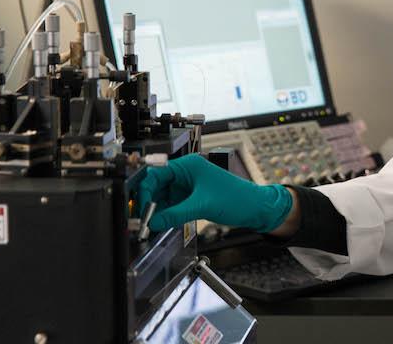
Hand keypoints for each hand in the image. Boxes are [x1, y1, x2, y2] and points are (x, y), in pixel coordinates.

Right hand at [136, 153, 292, 232]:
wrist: (254, 208)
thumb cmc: (237, 197)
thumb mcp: (203, 206)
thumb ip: (175, 214)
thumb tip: (153, 221)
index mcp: (188, 166)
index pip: (156, 174)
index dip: (145, 190)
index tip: (138, 206)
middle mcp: (185, 174)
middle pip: (156, 187)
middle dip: (148, 203)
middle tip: (141, 219)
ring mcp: (187, 187)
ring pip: (162, 198)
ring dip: (155, 211)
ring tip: (149, 226)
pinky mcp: (190, 199)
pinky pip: (171, 206)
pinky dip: (164, 215)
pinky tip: (159, 225)